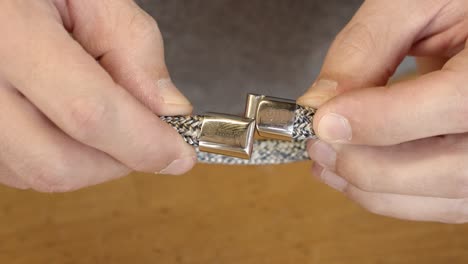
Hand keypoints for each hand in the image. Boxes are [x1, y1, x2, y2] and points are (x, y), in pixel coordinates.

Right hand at [0, 0, 195, 191]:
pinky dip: (62, 156)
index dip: (144, 143)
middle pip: (59, 163)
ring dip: (92, 161)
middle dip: (119, 161)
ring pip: (38, 174)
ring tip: (102, 114)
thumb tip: (169, 109)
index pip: (89, 112)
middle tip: (146, 137)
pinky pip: (20, 169)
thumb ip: (134, 47)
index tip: (180, 154)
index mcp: (9, 33)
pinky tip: (70, 122)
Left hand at [298, 0, 467, 222]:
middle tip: (316, 142)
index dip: (382, 120)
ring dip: (369, 187)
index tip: (323, 121)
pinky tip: (351, 174)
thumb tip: (318, 101)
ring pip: (437, 196)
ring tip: (325, 160)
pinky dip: (387, 195)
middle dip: (366, 163)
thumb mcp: (414, 5)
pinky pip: (436, 202)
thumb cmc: (454, 4)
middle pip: (446, 168)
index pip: (454, 104)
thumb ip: (367, 47)